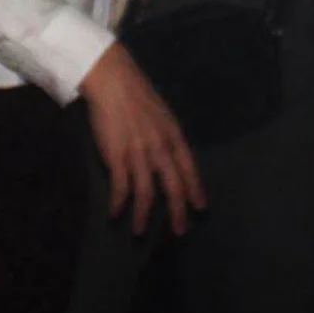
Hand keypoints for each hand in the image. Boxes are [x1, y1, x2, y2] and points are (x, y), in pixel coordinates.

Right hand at [80, 42, 206, 234]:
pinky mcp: (117, 156)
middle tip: (179, 232)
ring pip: (146, 193)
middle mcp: (160, 148)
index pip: (190, 169)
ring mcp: (139, 153)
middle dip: (177, 212)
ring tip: (139, 232)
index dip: (195, 190)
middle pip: (173, 187)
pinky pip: (120, 188)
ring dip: (143, 216)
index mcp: (173, 135)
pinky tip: (115, 214)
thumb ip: (166, 136)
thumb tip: (169, 155)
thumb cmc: (136, 94)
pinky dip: (118, 204)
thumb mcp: (162, 114)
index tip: (200, 208)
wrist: (113, 80)